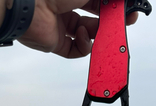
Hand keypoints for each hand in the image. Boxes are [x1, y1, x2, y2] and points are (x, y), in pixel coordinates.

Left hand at [19, 0, 138, 57]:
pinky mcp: (56, 43)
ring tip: (106, 30)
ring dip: (99, 33)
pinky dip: (84, 45)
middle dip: (111, 20)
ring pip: (88, 33)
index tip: (128, 7)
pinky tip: (83, 35)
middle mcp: (66, 5)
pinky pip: (76, 50)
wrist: (27, 4)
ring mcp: (61, 25)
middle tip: (124, 22)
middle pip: (95, 16)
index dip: (114, 4)